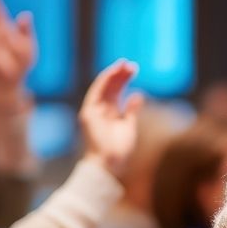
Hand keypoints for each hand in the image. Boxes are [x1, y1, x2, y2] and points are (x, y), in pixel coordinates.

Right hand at [79, 59, 142, 178]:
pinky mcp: (88, 113)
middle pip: (110, 87)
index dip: (124, 79)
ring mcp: (93, 111)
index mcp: (110, 113)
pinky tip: (114, 72)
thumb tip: (137, 94)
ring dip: (113, 74)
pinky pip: (96, 92)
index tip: (134, 69)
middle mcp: (100, 110)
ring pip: (103, 87)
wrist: (109, 163)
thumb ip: (131, 111)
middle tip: (131, 64)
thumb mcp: (129, 126)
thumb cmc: (119, 149)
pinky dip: (104, 81)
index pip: (116, 91)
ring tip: (125, 64)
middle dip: (120, 74)